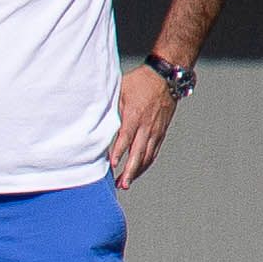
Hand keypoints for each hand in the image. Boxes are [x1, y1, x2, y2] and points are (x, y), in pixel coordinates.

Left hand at [108, 64, 176, 188]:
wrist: (166, 77)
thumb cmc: (139, 82)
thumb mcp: (120, 91)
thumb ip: (111, 108)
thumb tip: (96, 122)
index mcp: (135, 115)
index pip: (126, 137)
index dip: (119, 152)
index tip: (112, 165)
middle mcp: (147, 125)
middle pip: (139, 152)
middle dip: (130, 170)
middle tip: (120, 184)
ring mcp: (156, 130)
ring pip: (147, 155)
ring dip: (137, 171)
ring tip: (126, 183)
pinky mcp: (161, 131)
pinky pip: (154, 151)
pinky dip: (146, 163)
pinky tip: (138, 171)